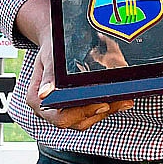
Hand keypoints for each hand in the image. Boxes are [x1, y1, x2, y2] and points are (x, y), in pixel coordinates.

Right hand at [24, 15, 133, 130]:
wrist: (53, 42)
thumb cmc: (50, 49)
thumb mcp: (49, 56)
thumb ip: (49, 74)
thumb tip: (45, 93)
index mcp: (37, 100)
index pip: (60, 116)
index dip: (81, 113)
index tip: (101, 104)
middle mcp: (49, 110)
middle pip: (76, 121)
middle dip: (101, 111)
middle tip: (121, 101)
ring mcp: (62, 110)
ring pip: (86, 119)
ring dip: (108, 110)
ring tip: (125, 100)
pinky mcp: (75, 107)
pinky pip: (91, 112)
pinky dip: (107, 106)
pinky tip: (122, 99)